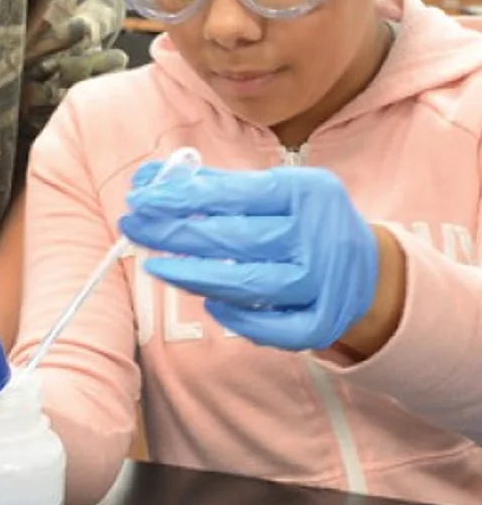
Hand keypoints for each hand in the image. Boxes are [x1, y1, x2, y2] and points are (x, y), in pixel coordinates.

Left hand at [124, 163, 379, 350]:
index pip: (235, 193)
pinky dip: (238, 319)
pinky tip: (208, 303)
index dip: (182, 196)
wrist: (371, 270)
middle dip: (175, 234)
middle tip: (134, 228)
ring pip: (248, 284)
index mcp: (307, 193)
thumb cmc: (304, 222)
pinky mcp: (323, 323)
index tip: (141, 198)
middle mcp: (319, 237)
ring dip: (193, 276)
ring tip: (156, 267)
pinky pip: (273, 327)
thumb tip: (148, 177)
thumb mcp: (274, 190)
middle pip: (235, 239)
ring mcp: (324, 284)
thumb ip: (213, 184)